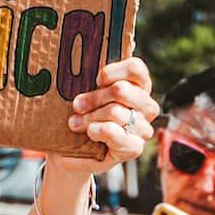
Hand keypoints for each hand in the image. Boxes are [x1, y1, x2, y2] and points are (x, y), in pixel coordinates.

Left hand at [50, 57, 158, 175]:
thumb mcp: (80, 94)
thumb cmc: (77, 116)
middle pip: (122, 90)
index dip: (112, 72)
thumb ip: (87, 78)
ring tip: (75, 123)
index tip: (96, 80)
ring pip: (116, 111)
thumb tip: (77, 63)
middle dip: (94, 98)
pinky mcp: (134, 148)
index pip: (136, 68)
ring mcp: (142, 127)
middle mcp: (145, 105)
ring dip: (90, 117)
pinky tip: (90, 133)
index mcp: (136, 86)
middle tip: (77, 105)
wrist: (69, 151)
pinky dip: (98, 131)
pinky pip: (116, 133)